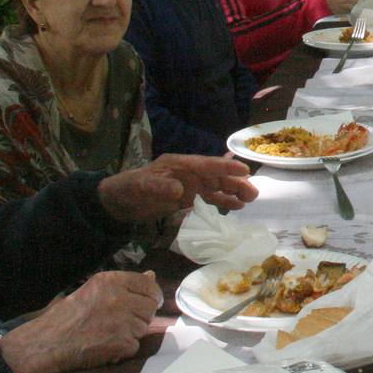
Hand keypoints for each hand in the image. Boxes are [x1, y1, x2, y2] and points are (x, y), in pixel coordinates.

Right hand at [0, 270, 161, 372]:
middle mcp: (119, 298)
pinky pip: (135, 345)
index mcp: (111, 280)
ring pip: (144, 327)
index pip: (148, 284)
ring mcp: (122, 321)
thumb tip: (152, 276)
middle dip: (141, 315)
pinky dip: (124, 348)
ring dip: (132, 332)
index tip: (146, 301)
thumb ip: (125, 283)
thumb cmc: (67, 314)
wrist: (49, 342)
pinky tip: (107, 345)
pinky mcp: (122, 342)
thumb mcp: (94, 289)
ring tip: (109, 333)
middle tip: (122, 321)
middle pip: (150, 306)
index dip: (150, 295)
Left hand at [98, 153, 257, 221]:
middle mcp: (187, 173)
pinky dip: (222, 201)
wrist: (118, 202)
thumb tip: (180, 191)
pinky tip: (236, 207)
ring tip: (250, 200)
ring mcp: (188, 186)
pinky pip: (208, 198)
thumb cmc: (128, 190)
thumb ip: (159, 188)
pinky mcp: (186, 198)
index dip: (225, 166)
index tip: (244, 169)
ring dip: (232, 192)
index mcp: (179, 165)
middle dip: (234, 182)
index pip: (206, 164)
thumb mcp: (140, 187)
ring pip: (215, 187)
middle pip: (215, 176)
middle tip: (253, 192)